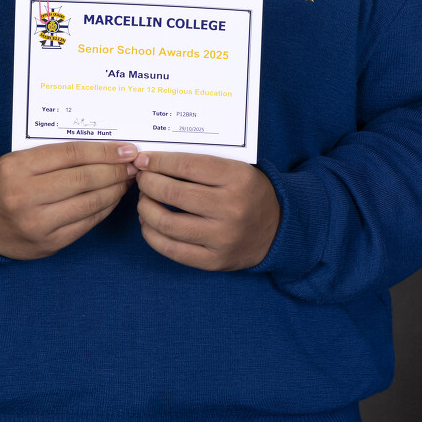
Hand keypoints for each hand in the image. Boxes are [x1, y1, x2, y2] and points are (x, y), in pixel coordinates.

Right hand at [0, 142, 138, 259]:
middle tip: (133, 165)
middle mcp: (24, 197)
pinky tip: (112, 199)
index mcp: (16, 168)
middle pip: (84, 179)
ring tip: (126, 180)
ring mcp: (36, 224)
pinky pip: (86, 224)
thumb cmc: (4, 184)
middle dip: (115, 170)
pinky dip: (104, 209)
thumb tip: (105, 151)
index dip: (104, 152)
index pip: (72, 154)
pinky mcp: (47, 244)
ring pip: (89, 202)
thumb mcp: (19, 161)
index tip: (127, 150)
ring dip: (115, 190)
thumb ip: (56, 156)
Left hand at [133, 152, 280, 270]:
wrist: (278, 229)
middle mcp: (231, 208)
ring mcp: (222, 237)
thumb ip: (203, 164)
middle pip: (173, 193)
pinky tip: (149, 224)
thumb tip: (157, 161)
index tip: (144, 160)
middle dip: (148, 183)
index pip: (187, 165)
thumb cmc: (250, 193)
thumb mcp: (238, 170)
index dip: (159, 161)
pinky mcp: (214, 260)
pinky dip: (152, 236)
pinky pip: (172, 250)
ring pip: (167, 223)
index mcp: (238, 179)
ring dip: (146, 209)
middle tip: (142, 179)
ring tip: (144, 201)